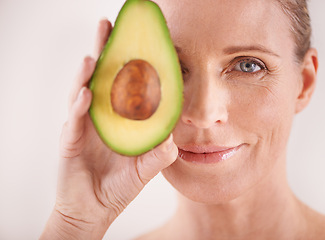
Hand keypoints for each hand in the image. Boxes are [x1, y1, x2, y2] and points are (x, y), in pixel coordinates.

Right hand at [40, 19, 177, 239]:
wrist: (95, 210)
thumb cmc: (119, 187)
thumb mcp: (146, 169)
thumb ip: (160, 155)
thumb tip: (175, 138)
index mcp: (120, 118)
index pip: (124, 84)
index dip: (129, 63)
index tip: (138, 42)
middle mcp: (102, 116)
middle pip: (101, 78)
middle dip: (104, 52)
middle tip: (107, 27)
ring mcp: (84, 126)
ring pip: (83, 92)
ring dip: (87, 73)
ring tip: (93, 55)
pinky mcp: (71, 140)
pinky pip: (75, 120)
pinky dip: (80, 106)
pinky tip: (86, 93)